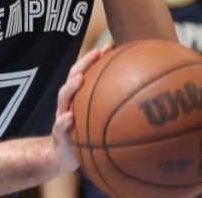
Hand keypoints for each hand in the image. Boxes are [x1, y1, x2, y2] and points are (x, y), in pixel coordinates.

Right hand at [51, 44, 111, 172]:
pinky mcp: (59, 134)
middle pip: (73, 77)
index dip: (95, 58)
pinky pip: (59, 126)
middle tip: (95, 53)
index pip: (85, 71)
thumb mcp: (99, 120)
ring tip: (80, 79)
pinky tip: (70, 117)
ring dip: (71, 87)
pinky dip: (63, 120)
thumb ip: (113, 107)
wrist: (64, 156)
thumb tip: (142, 98)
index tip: (109, 46)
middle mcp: (69, 102)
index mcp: (78, 97)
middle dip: (84, 64)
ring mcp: (61, 115)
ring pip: (62, 97)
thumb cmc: (86, 134)